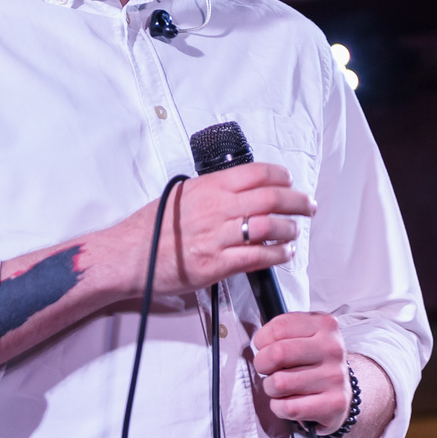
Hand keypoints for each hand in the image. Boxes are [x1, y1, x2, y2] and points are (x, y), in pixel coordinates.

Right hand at [122, 164, 314, 297]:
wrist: (128, 256)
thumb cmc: (151, 229)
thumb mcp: (180, 196)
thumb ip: (211, 192)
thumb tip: (236, 190)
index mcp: (208, 187)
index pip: (258, 173)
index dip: (282, 177)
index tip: (290, 182)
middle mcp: (216, 208)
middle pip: (271, 197)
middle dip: (298, 201)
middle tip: (308, 206)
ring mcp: (217, 237)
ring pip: (269, 226)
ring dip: (289, 229)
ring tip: (294, 233)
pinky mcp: (216, 264)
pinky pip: (258, 257)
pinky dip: (278, 255)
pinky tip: (284, 254)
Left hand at [251, 311, 349, 434]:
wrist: (341, 390)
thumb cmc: (313, 362)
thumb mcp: (303, 336)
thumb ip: (280, 332)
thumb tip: (258, 341)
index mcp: (325, 325)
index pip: (278, 327)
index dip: (262, 340)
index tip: (266, 348)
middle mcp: (333, 349)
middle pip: (277, 353)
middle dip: (262, 364)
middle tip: (268, 369)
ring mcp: (335, 377)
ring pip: (279, 383)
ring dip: (271, 388)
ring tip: (282, 387)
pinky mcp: (335, 403)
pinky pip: (288, 407)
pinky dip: (279, 407)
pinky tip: (289, 401)